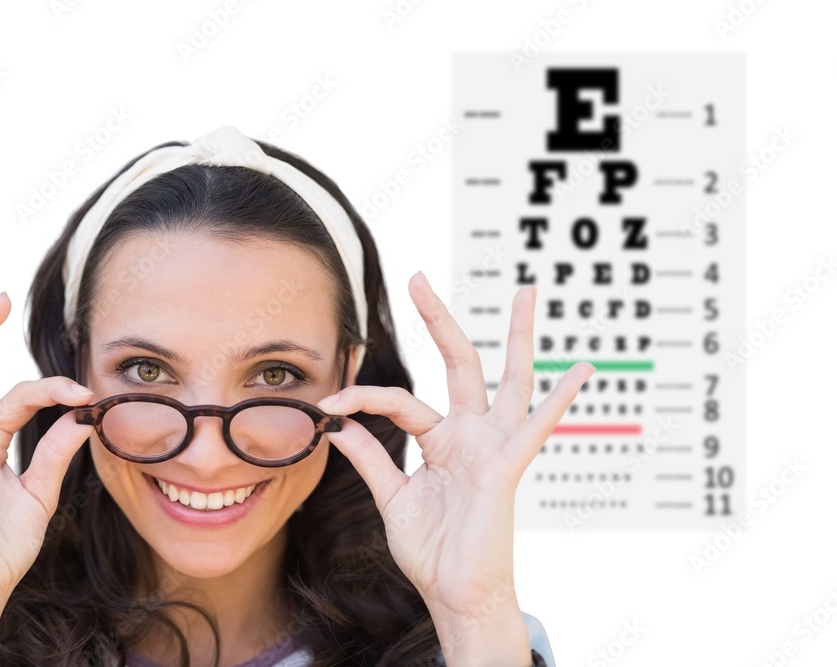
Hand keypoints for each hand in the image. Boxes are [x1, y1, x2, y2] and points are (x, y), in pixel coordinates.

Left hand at [317, 272, 592, 660]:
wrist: (454, 593)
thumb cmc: (432, 551)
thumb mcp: (393, 500)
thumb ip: (372, 461)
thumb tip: (340, 427)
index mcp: (441, 441)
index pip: (398, 401)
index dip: (360, 399)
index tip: (327, 407)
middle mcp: (469, 434)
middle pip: (458, 364)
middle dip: (439, 319)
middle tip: (419, 277)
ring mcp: (492, 446)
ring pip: (507, 379)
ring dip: (516, 336)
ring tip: (527, 294)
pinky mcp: (506, 465)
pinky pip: (535, 427)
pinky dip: (560, 399)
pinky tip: (580, 369)